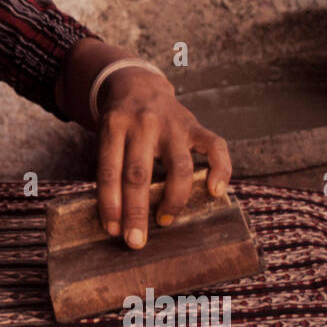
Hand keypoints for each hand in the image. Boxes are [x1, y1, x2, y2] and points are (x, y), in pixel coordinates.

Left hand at [95, 68, 231, 248]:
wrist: (137, 84)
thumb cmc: (119, 124)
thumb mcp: (105, 137)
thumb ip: (111, 168)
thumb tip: (115, 220)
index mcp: (114, 127)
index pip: (110, 171)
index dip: (110, 204)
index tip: (113, 231)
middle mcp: (143, 124)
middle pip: (139, 174)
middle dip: (136, 212)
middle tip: (135, 242)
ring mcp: (172, 124)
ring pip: (178, 167)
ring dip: (173, 200)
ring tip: (164, 221)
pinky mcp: (195, 125)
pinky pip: (215, 147)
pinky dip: (220, 170)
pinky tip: (215, 192)